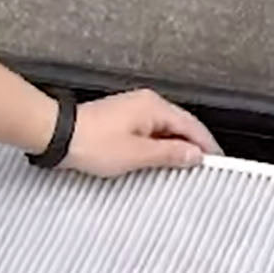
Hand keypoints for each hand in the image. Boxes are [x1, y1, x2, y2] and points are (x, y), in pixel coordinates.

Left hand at [64, 90, 222, 177]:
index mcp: (154, 107)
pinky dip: (159, 145)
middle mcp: (146, 103)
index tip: (216, 162)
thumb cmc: (91, 142)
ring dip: (175, 147)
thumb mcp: (137, 154)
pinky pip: (150, 132)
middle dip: (192, 146)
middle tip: (203, 169)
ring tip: (183, 168)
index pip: (192, 126)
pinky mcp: (122, 119)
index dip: (206, 145)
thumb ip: (170, 154)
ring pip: (165, 129)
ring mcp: (133, 110)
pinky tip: (159, 160)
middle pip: (180, 125)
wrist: (57, 136)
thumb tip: (194, 154)